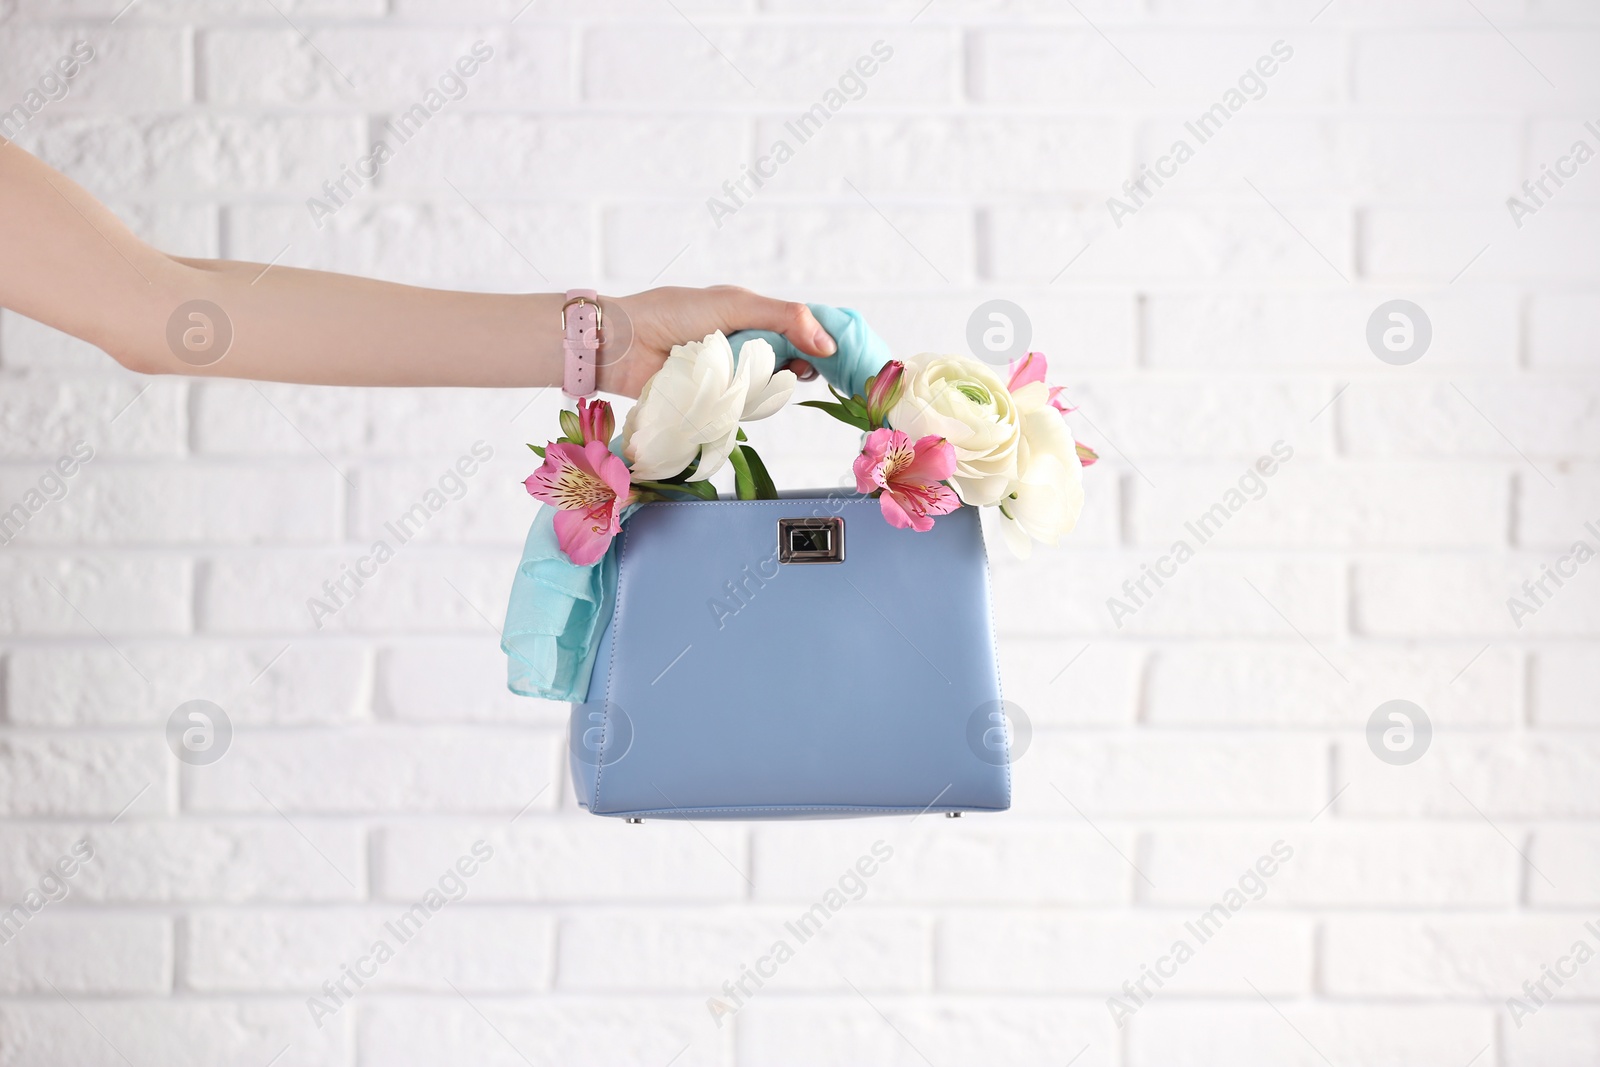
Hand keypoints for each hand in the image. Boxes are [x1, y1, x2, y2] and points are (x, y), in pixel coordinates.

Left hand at [598, 285, 836, 397]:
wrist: (622, 344)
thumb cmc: (672, 314)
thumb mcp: (734, 305)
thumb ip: (783, 317)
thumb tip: (827, 342)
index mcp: (752, 319)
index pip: (799, 331)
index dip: (820, 342)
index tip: (838, 353)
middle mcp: (745, 349)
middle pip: (791, 365)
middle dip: (797, 366)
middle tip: (794, 366)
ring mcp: (731, 378)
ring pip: (770, 390)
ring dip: (765, 384)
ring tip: (744, 373)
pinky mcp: (715, 405)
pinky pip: (744, 411)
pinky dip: (743, 403)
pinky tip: (728, 392)